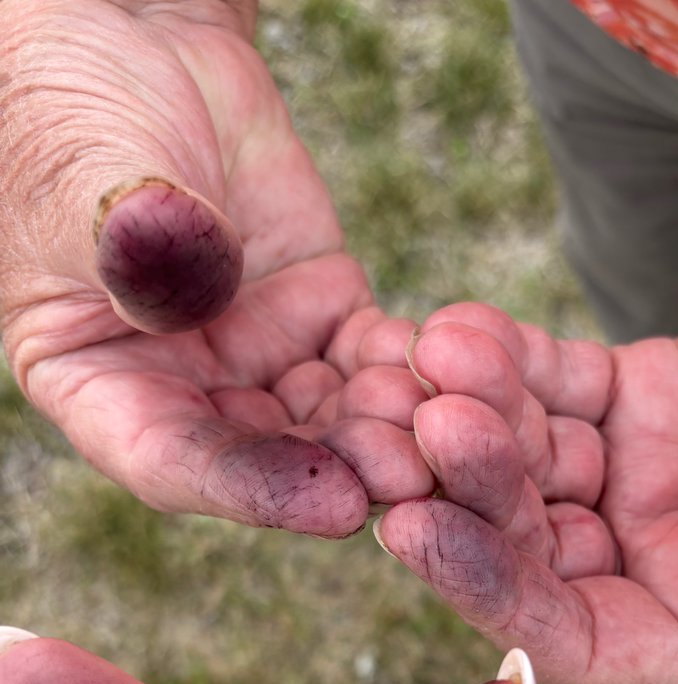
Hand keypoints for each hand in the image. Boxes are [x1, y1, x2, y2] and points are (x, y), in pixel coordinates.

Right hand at [0, 1, 433, 534]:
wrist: (152, 57)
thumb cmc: (87, 123)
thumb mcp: (90, 178)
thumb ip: (135, 241)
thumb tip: (185, 279)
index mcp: (106, 388)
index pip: (176, 461)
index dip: (252, 487)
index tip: (330, 502)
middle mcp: (191, 394)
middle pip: (272, 456)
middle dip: (345, 468)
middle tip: (413, 472)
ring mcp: (263, 364)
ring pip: (335, 419)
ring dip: (393, 427)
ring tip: (447, 421)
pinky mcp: (325, 321)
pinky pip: (375, 358)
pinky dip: (415, 368)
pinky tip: (460, 367)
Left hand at [373, 283, 677, 683]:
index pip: (569, 633)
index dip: (489, 588)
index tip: (415, 533)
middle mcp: (642, 570)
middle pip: (527, 541)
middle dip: (461, 487)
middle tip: (403, 426)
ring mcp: (629, 487)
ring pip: (527, 460)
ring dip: (471, 411)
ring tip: (429, 355)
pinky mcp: (630, 408)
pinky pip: (556, 387)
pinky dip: (509, 361)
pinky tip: (461, 328)